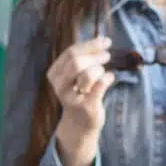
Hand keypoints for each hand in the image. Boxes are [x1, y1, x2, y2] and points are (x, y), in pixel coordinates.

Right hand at [45, 36, 113, 165]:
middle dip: (95, 54)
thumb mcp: (73, 76)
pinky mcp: (86, 106)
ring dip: (100, 68)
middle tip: (107, 55)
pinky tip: (110, 78)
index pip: (70, 52)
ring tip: (104, 71)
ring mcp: (73, 97)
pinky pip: (101, 85)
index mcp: (55, 74)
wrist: (79, 125)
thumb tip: (102, 40)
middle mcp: (60, 86)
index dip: (90, 44)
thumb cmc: (79, 95)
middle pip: (76, 61)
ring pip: (88, 73)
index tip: (104, 41)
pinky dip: (108, 78)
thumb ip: (82, 59)